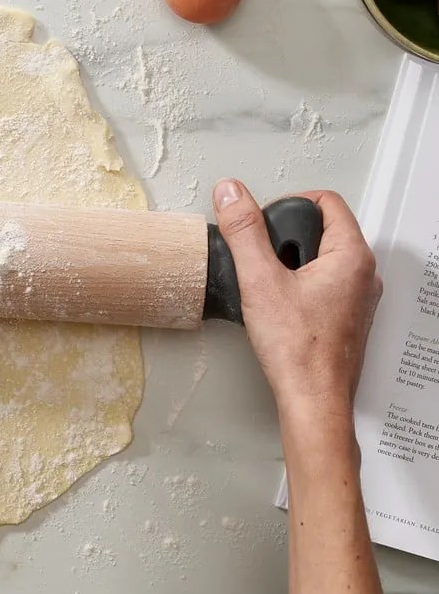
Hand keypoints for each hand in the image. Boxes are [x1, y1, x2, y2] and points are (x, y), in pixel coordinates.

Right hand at [212, 180, 381, 433]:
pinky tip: (277, 307)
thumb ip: (244, 231)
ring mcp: (357, 298)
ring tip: (267, 285)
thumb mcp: (259, 280)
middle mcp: (363, 275)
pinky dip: (297, 286)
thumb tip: (231, 193)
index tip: (264, 223)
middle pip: (323, 228)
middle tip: (262, 258)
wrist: (312, 400)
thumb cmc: (297, 349)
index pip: (326, 201)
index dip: (289, 203)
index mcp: (351, 256)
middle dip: (286, 236)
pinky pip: (322, 285)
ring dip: (290, 263)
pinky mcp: (346, 317)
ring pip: (321, 258)